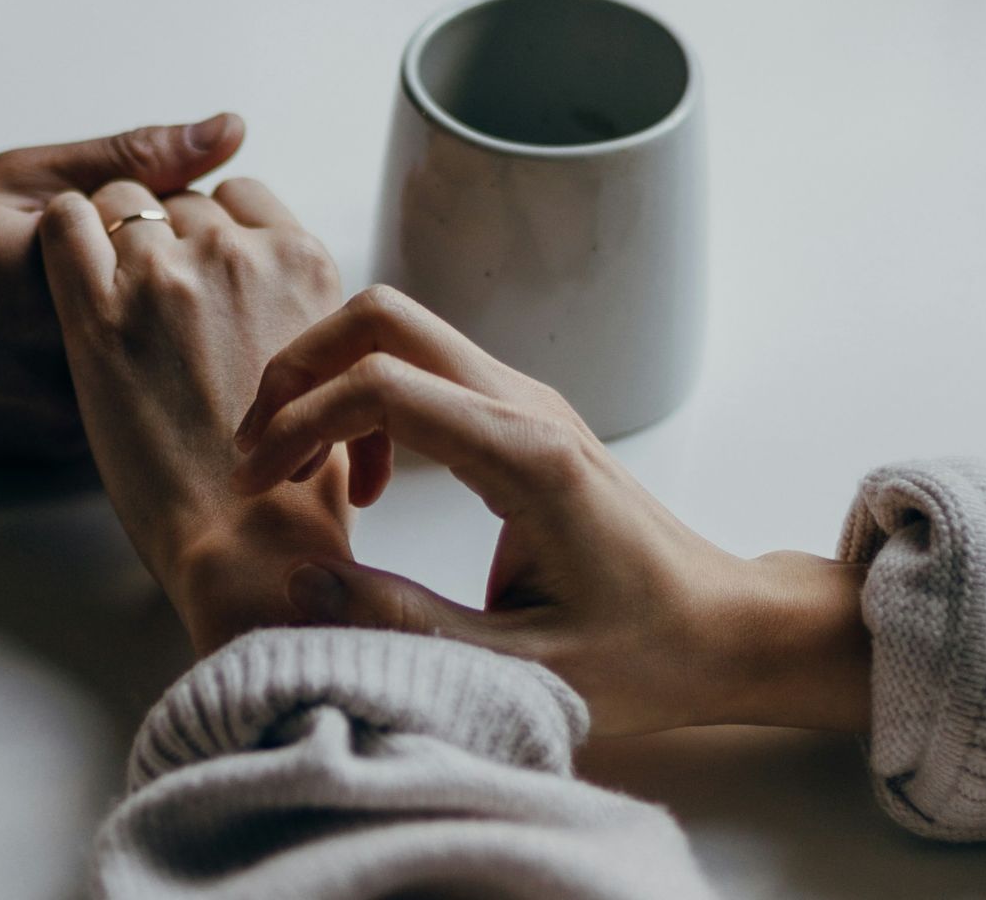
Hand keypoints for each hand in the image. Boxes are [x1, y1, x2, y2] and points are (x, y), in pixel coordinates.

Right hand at [0, 115, 244, 453]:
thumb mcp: (13, 177)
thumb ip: (129, 159)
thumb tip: (229, 130)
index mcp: (78, 288)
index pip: (199, 248)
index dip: (183, 217)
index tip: (138, 204)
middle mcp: (83, 369)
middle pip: (193, 316)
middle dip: (180, 277)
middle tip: (118, 246)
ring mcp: (73, 421)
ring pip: (164, 367)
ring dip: (158, 330)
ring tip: (61, 297)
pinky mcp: (59, 452)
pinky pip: (128, 402)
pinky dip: (124, 370)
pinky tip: (54, 339)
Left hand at [38, 177, 350, 654]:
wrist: (246, 541)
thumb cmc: (292, 480)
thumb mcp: (328, 369)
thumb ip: (299, 310)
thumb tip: (272, 295)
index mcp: (303, 263)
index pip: (242, 196)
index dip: (212, 226)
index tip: (196, 266)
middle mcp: (239, 254)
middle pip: (180, 200)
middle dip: (162, 237)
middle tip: (148, 300)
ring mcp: (167, 275)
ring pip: (121, 200)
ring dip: (110, 236)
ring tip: (106, 295)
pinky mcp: (99, 311)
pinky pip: (64, 220)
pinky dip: (62, 233)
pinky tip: (65, 272)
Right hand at [231, 286, 871, 735]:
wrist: (727, 629)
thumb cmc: (645, 655)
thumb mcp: (518, 668)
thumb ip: (403, 625)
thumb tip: (299, 585)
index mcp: (526, 457)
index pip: (381, 385)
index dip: (298, 422)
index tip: (258, 484)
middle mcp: (526, 406)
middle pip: (384, 317)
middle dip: (299, 368)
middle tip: (260, 452)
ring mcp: (528, 400)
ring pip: (400, 332)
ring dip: (330, 382)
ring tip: (299, 470)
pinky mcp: (523, 415)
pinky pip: (425, 370)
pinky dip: (368, 402)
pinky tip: (366, 484)